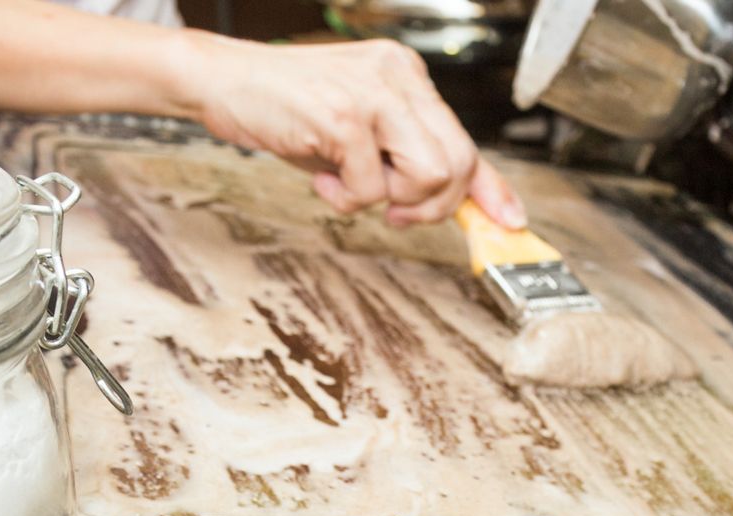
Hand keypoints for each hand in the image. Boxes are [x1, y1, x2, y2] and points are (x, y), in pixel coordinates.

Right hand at [188, 36, 525, 228]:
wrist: (223, 80)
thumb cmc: (284, 106)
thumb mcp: (354, 130)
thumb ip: (398, 156)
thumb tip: (443, 202)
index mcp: (407, 76)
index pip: (465, 137)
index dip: (491, 187)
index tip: (510, 221)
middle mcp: (399, 77)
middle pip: (458, 162)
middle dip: (431, 205)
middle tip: (393, 210)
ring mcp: (374, 94)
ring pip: (430, 175)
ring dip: (389, 200)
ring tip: (348, 184)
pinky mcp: (344, 116)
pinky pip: (372, 188)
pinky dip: (345, 199)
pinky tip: (321, 175)